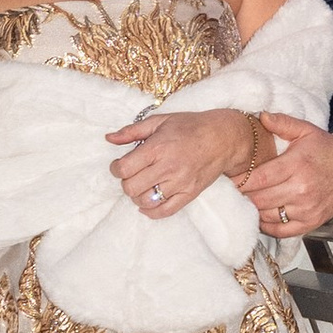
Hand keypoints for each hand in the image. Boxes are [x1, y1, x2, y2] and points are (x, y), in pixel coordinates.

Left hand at [106, 105, 267, 219]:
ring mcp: (180, 183)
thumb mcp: (160, 121)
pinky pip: (164, 212)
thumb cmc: (191, 126)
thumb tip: (109, 138)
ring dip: (137, 196)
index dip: (115, 169)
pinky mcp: (189, 194)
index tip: (119, 165)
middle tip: (132, 174)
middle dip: (126, 182)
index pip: (124, 169)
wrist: (223, 138)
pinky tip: (149, 202)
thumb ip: (132, 130)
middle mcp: (168, 167)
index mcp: (158, 147)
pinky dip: (151, 211)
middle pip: (131, 188)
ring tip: (142, 185)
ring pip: (145, 201)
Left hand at [242, 114, 332, 240]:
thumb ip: (282, 123)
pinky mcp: (311, 223)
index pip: (260, 178)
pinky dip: (268, 225)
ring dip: (254, 209)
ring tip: (247, 200)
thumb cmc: (325, 150)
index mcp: (298, 165)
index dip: (241, 181)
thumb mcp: (306, 131)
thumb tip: (260, 116)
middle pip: (260, 199)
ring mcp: (307, 209)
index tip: (229, 178)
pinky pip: (281, 231)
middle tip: (234, 190)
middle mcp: (302, 189)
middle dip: (244, 196)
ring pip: (267, 216)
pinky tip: (263, 214)